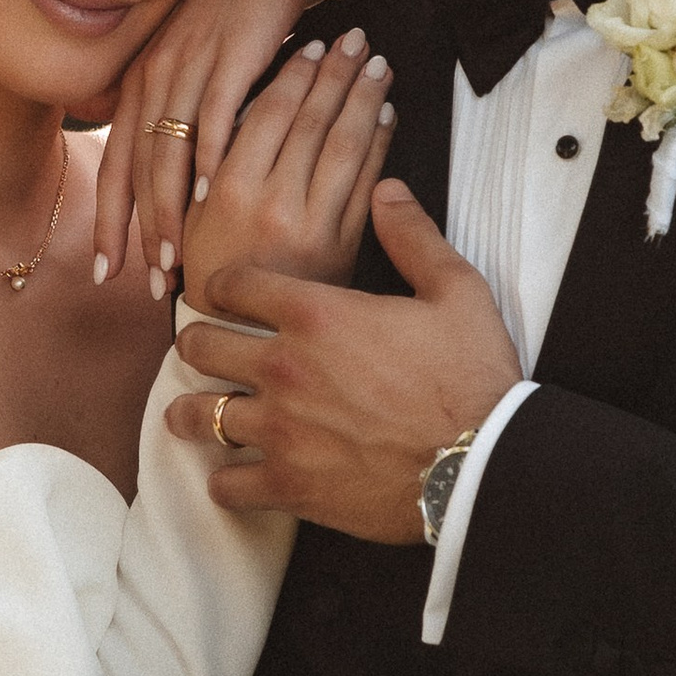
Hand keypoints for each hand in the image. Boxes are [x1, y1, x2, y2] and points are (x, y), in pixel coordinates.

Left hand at [94, 0, 311, 296]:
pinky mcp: (227, 58)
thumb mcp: (189, 66)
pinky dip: (210, 164)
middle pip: (136, 171)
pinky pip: (215, 120)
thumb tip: (170, 171)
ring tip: (176, 260)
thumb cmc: (228, 15)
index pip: (116, 166)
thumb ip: (174, 113)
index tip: (109, 270)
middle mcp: (153, 80)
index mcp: (140, 86)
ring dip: (170, 214)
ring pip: (169, 155)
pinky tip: (212, 202)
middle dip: (138, 233)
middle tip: (146, 286)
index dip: (111, 221)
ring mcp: (187, 69)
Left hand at [167, 183, 523, 537]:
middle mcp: (285, 367)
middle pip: (198, 345)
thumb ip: (414, 237)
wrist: (481, 463)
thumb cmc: (473, 377)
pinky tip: (235, 475)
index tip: (228, 295)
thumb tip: (387, 190)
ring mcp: (280, 430)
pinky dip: (226, 481)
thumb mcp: (456, 291)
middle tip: (205, 350)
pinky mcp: (289, 485)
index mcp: (317, 313)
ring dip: (194, 412)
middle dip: (197, 344)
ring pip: (197, 415)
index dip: (225, 285)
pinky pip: (226, 485)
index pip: (232, 283)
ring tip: (194, 413)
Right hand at [186, 28, 394, 301]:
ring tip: (379, 66)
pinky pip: (366, 185)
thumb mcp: (193, 217)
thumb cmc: (211, 272)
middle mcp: (271, 203)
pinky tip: (386, 115)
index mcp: (226, 190)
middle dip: (338, 74)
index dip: (295, 75)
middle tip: (357, 39)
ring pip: (344, 147)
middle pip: (312, 122)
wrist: (241, 342)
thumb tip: (255, 107)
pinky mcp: (342, 247)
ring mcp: (311, 226)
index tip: (313, 45)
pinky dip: (379, 146)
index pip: (269, 114)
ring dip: (365, 100)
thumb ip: (218, 165)